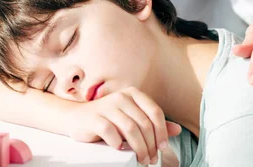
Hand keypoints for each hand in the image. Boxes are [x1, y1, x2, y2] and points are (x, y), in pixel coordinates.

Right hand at [65, 87, 181, 164]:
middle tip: (151, 159)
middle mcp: (121, 97)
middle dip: (150, 145)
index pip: (155, 112)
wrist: (75, 117)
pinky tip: (119, 148)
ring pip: (130, 129)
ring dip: (139, 148)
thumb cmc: (107, 119)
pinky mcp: (94, 117)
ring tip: (141, 159)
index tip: (163, 148)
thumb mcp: (131, 119)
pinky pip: (111, 132)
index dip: (162, 132)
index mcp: (132, 94)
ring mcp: (106, 106)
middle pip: (144, 123)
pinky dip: (117, 143)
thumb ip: (152, 123)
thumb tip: (177, 130)